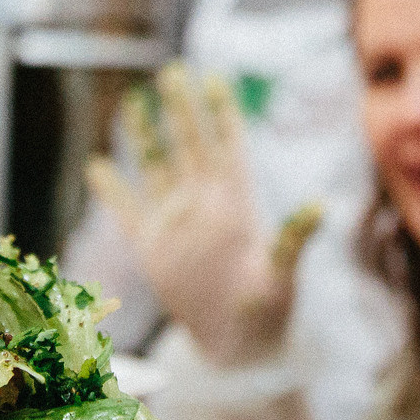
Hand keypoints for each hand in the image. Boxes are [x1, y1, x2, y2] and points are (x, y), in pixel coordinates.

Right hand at [85, 63, 322, 365]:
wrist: (239, 347)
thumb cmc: (270, 309)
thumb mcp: (284, 274)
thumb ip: (294, 238)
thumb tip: (321, 205)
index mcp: (238, 203)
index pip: (228, 145)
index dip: (220, 112)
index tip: (214, 77)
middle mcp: (205, 204)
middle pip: (190, 144)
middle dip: (181, 109)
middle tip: (172, 72)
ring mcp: (177, 222)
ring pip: (157, 167)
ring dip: (146, 137)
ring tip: (132, 101)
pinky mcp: (153, 248)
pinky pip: (127, 211)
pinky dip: (112, 190)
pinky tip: (98, 165)